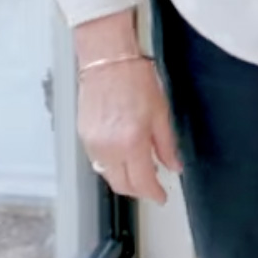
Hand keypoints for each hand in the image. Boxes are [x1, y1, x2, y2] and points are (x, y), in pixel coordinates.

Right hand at [74, 15, 180, 203]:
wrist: (108, 61)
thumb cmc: (135, 79)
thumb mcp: (160, 112)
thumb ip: (167, 144)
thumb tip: (174, 166)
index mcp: (131, 143)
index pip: (142, 182)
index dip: (154, 193)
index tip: (162, 196)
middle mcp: (109, 148)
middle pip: (121, 185)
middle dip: (138, 190)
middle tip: (152, 186)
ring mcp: (93, 144)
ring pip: (108, 175)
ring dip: (124, 178)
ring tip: (140, 169)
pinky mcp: (83, 137)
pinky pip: (98, 161)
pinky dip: (112, 164)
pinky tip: (123, 154)